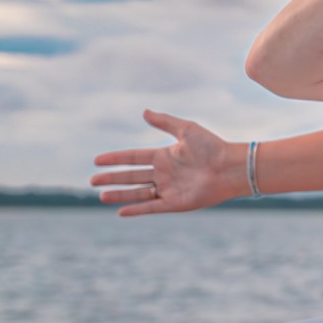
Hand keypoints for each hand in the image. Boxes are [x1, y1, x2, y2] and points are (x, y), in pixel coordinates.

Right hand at [91, 110, 244, 216]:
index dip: (116, 159)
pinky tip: (121, 211)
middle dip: (112, 179)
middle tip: (92, 181)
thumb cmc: (212, 147)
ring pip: (138, 193)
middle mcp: (165, 173)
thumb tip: (144, 111)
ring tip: (101, 196)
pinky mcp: (176, 203)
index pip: (134, 157)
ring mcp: (169, 189)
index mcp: (165, 156)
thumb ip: (165, 122)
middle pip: (132, 176)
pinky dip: (137, 209)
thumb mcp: (186, 130)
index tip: (97, 160)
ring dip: (120, 195)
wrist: (230, 167)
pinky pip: (152, 207)